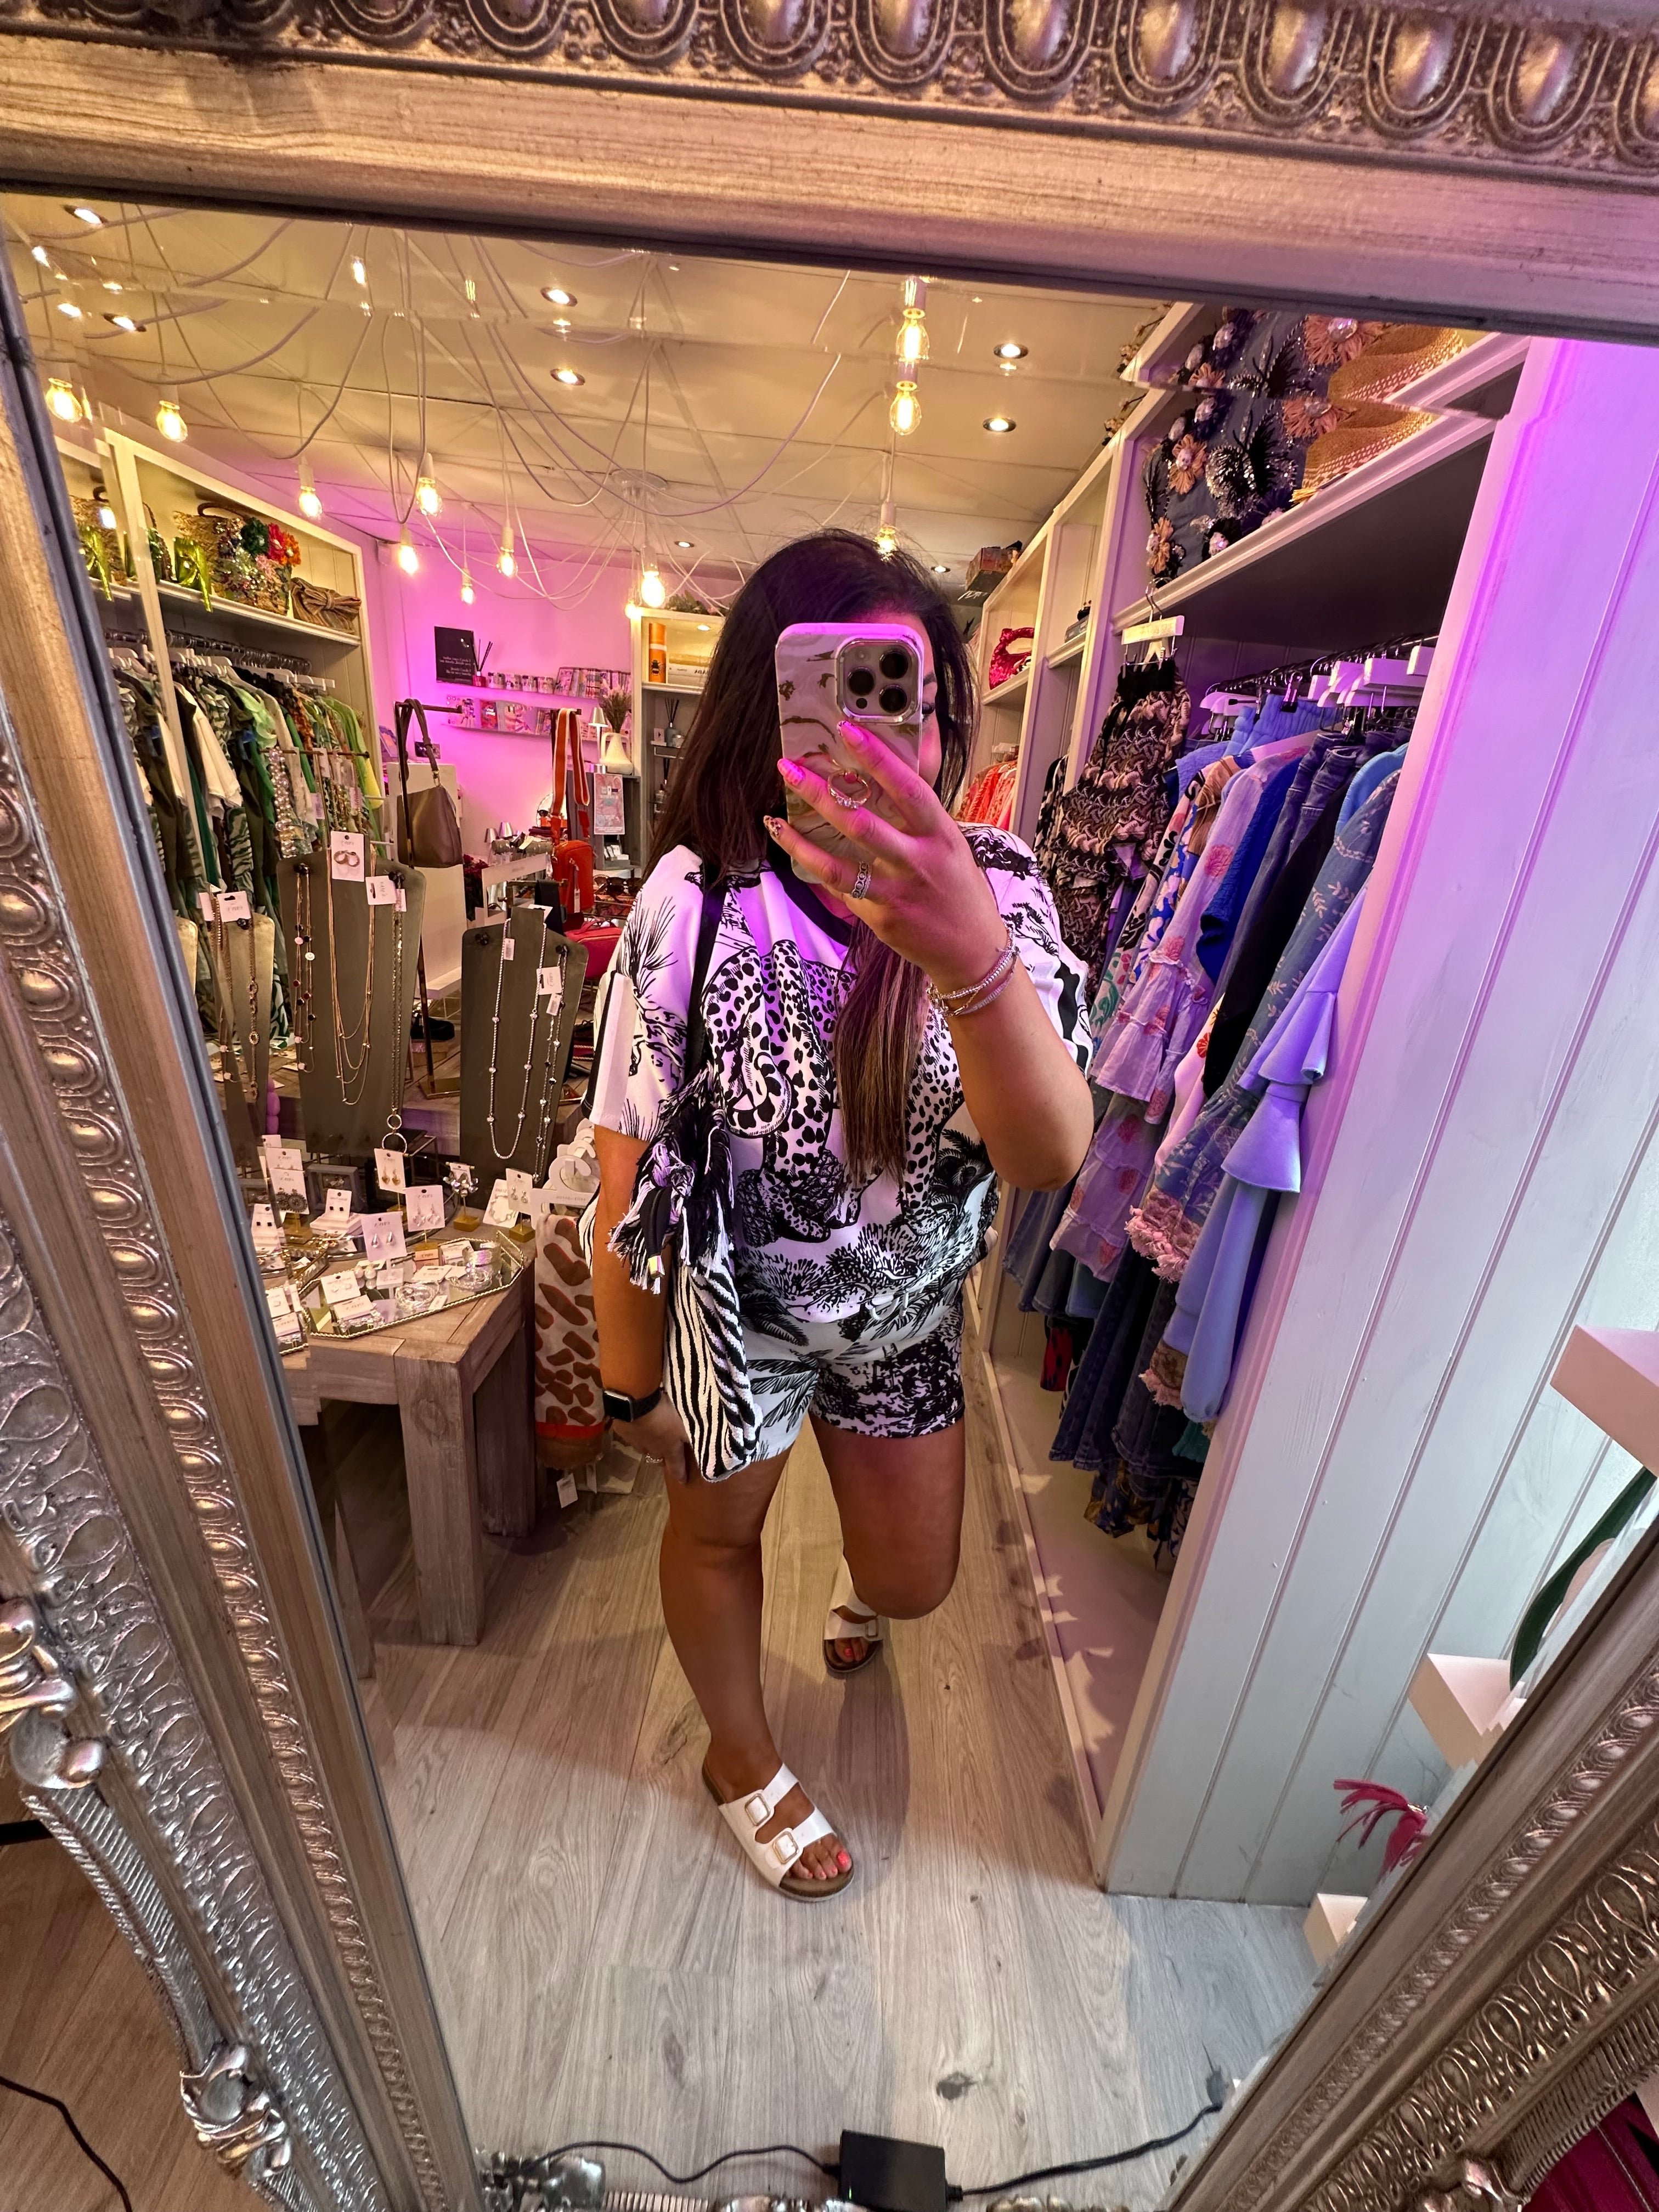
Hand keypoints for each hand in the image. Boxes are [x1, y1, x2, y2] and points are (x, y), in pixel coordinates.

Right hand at [612, 1394, 694, 1481]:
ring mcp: (635, 1441)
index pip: (676, 1466)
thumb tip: (703, 1446)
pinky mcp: (623, 1431)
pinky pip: (632, 1435)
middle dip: (664, 1457)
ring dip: (649, 1443)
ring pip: (644, 1447)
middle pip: (658, 1458)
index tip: (683, 1481)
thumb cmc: (665, 1415)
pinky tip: (639, 1421)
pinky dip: (637, 1431)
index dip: (680, 1474)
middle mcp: (651, 1449)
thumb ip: (692, 1436)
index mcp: (669, 1449)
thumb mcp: (685, 1425)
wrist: (635, 1403)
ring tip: (653, 1433)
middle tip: (668, 1451)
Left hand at [767, 722, 1005, 993]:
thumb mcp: (951, 844)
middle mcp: (919, 861)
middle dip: (823, 792)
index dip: (878, 758)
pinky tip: (791, 844)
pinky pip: (840, 887)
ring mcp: (897, 891)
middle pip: (863, 822)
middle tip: (792, 767)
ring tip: (777, 813)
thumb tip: (896, 765)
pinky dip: (812, 864)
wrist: (972, 949)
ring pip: (840, 861)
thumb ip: (921, 812)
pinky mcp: (880, 916)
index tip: (848, 730)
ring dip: (803, 835)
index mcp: (941, 835)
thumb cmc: (960, 889)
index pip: (908, 788)